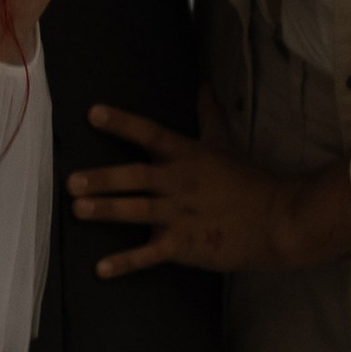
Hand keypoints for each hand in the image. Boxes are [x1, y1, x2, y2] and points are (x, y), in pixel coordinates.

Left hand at [66, 98, 309, 277]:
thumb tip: (202, 82)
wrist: (278, 220)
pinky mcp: (184, 246)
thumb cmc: (248, 180)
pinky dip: (125, 263)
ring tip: (78, 209)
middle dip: (103, 178)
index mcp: (187, 155)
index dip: (121, 123)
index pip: (150, 134)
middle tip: (72, 180)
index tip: (93, 113)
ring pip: (136, 211)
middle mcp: (179, 183)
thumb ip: (209, 114)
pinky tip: (101, 269)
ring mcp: (180, 216)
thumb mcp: (225, 142)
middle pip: (135, 177)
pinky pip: (149, 255)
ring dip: (106, 210)